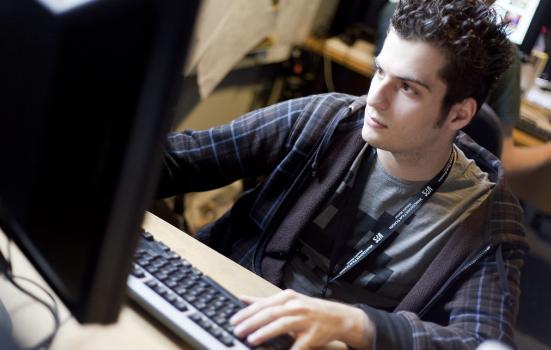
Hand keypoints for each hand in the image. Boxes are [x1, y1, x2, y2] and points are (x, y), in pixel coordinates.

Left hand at [229, 289, 373, 349]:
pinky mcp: (313, 335)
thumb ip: (265, 301)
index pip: (263, 304)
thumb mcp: (288, 301)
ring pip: (282, 324)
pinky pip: (298, 345)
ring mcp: (305, 320)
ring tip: (251, 339)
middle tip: (237, 331)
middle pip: (270, 313)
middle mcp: (296, 306)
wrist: (338, 317)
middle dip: (252, 322)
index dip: (247, 312)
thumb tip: (242, 298)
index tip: (234, 320)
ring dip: (265, 332)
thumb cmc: (310, 310)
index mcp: (288, 297)